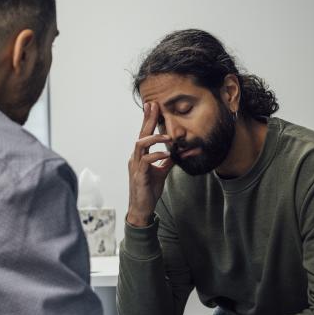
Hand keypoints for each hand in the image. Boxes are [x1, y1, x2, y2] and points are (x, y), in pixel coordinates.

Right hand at [127, 101, 173, 226]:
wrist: (142, 208)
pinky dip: (156, 155)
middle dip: (148, 120)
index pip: (144, 135)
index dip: (148, 120)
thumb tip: (177, 153)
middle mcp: (136, 158)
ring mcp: (136, 166)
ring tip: (168, 137)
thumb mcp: (161, 172)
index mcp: (140, 156)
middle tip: (154, 106)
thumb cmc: (149, 189)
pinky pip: (146, 161)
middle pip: (141, 135)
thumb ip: (167, 162)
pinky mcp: (139, 176)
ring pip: (140, 145)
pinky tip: (166, 154)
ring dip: (154, 138)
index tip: (153, 106)